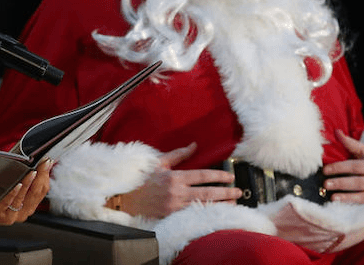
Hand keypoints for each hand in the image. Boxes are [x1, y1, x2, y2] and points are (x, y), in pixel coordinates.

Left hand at [0, 158, 51, 234]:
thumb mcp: (12, 192)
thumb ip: (23, 182)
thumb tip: (33, 164)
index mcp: (28, 207)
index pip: (42, 191)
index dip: (46, 176)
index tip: (48, 163)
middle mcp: (23, 212)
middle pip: (36, 193)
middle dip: (41, 176)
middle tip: (44, 163)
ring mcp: (13, 215)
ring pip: (25, 197)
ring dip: (30, 182)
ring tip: (34, 171)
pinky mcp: (1, 216)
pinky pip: (9, 201)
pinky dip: (15, 192)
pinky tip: (18, 184)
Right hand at [115, 142, 242, 218]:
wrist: (125, 198)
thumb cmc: (142, 179)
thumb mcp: (158, 163)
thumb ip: (178, 155)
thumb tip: (193, 145)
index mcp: (174, 177)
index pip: (202, 176)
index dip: (219, 176)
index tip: (230, 177)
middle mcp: (177, 193)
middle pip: (207, 193)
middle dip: (225, 193)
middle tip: (238, 192)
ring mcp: (175, 207)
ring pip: (203, 207)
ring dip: (220, 206)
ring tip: (233, 204)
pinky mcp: (172, 218)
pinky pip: (194, 216)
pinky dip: (207, 215)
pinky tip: (217, 215)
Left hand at [322, 129, 363, 202]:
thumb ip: (350, 143)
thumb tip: (336, 131)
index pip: (355, 166)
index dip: (339, 168)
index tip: (325, 170)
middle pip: (358, 182)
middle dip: (341, 183)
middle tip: (325, 184)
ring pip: (363, 196)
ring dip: (347, 197)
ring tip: (332, 197)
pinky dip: (354, 205)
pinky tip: (341, 205)